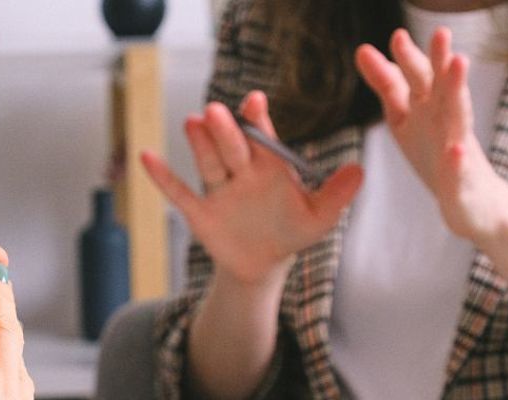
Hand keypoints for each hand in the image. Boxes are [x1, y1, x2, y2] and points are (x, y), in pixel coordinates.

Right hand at [140, 92, 364, 288]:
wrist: (264, 264)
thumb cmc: (292, 232)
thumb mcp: (319, 216)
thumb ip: (337, 193)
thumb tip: (360, 171)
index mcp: (269, 166)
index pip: (262, 137)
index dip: (257, 120)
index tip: (255, 101)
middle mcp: (241, 171)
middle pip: (232, 147)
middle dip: (226, 130)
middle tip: (218, 112)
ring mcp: (219, 189)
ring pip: (208, 163)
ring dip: (200, 144)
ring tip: (193, 122)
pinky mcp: (200, 212)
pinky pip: (179, 193)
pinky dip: (162, 177)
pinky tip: (146, 157)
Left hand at [355, 28, 507, 239]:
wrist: (473, 202)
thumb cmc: (437, 153)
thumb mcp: (406, 116)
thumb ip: (388, 85)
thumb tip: (363, 50)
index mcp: (428, 107)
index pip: (416, 78)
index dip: (407, 59)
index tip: (398, 36)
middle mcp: (446, 120)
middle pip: (441, 87)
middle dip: (440, 61)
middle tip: (441, 33)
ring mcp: (457, 149)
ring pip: (460, 117)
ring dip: (459, 92)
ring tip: (460, 64)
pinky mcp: (462, 181)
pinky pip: (459, 171)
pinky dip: (458, 162)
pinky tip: (456, 152)